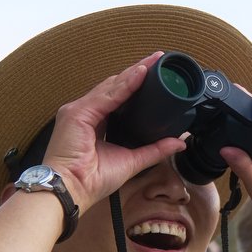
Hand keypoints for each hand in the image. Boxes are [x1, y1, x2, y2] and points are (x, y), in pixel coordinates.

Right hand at [39, 53, 187, 209]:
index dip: (137, 85)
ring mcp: (79, 110)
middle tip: (158, 60)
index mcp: (94, 123)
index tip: (155, 76)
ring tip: (153, 62)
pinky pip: (106, 95)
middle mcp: (85, 113)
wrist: (73, 190)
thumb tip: (178, 142)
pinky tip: (140, 74)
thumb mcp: (131, 161)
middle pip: (115, 87)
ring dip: (134, 73)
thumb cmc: (92, 181)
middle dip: (137, 73)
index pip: (118, 97)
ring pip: (112, 86)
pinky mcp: (77, 113)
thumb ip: (154, 150)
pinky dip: (125, 84)